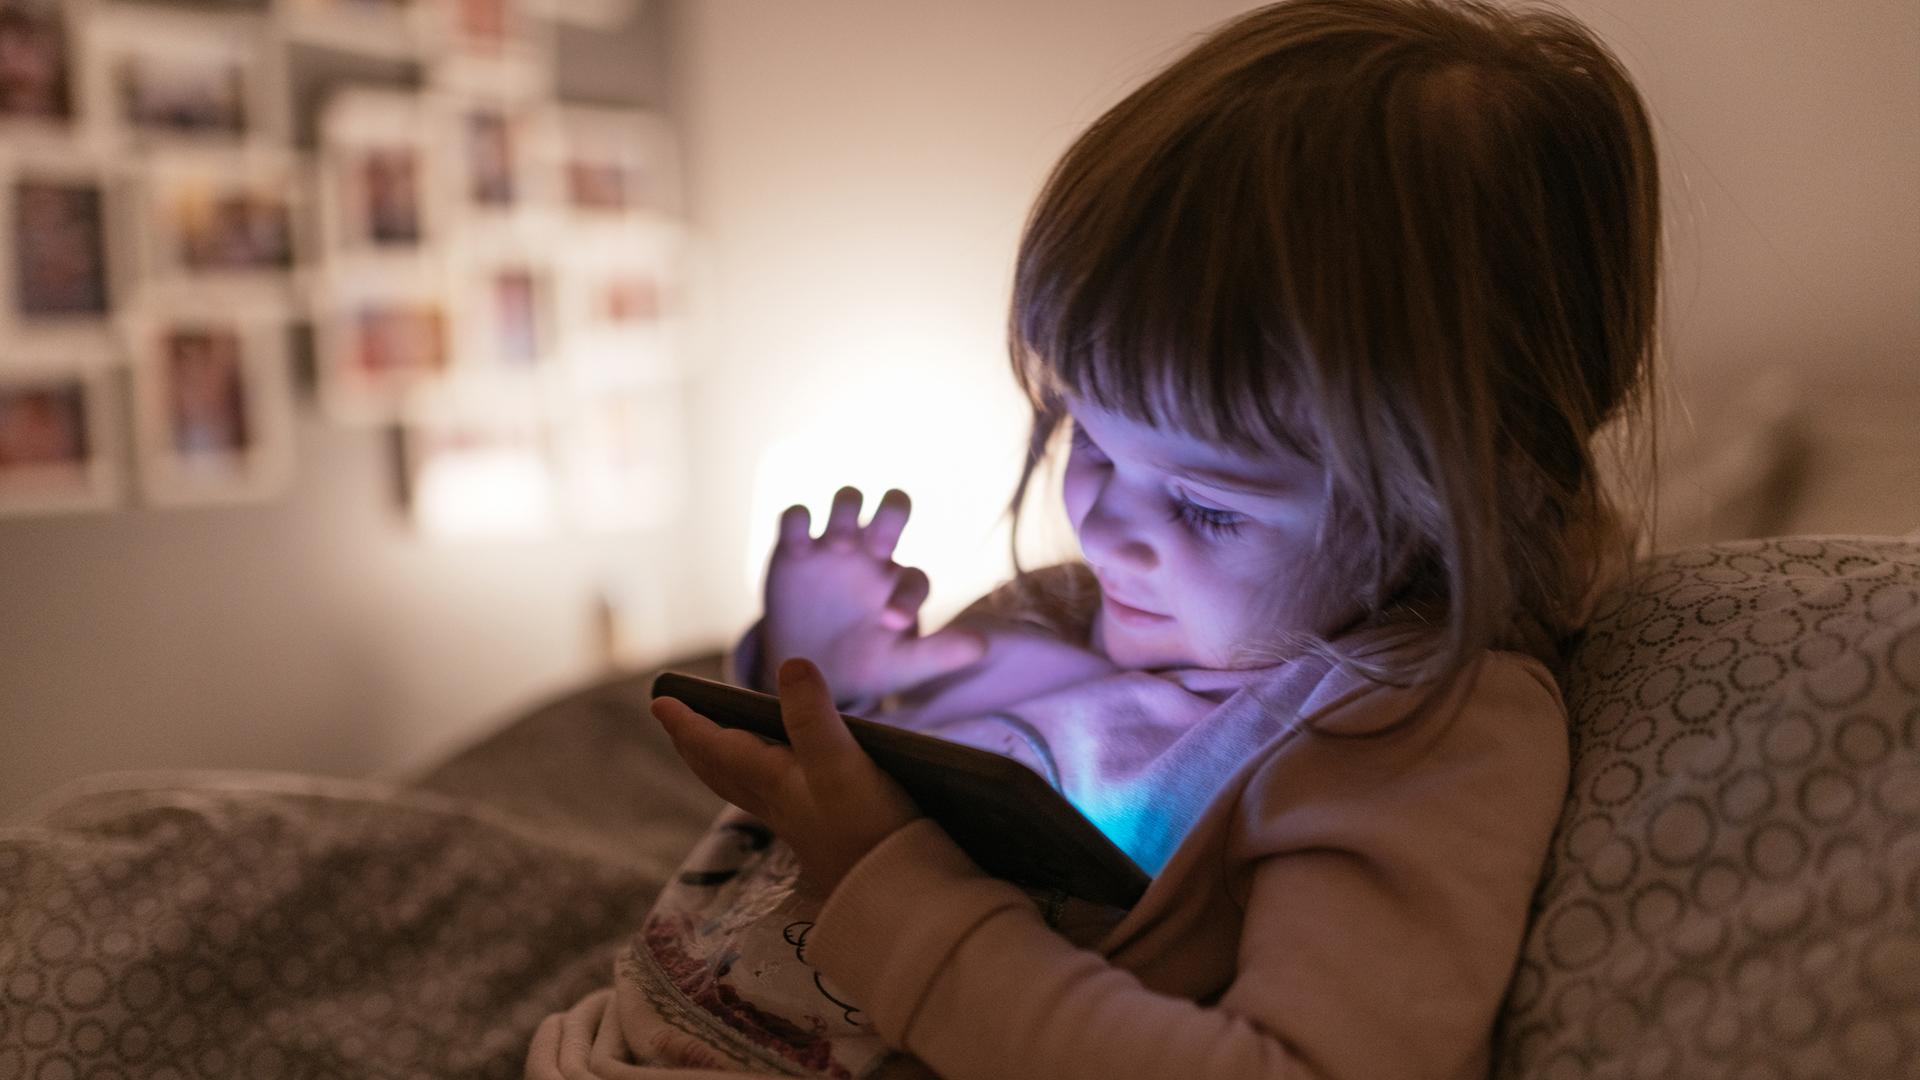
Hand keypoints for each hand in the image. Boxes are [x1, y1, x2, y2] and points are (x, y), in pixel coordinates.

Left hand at [653, 658, 921, 892]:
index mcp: (771, 780)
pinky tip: (777, 780)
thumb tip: (789, 664)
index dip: (688, 723)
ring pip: (741, 786)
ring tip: (714, 746)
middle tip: (673, 721)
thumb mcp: (840, 763)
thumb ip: (813, 715)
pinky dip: (755, 779)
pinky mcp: (820, 834)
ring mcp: (796, 821)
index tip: (660, 702)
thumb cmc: (867, 827)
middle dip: (694, 743)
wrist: (895, 893)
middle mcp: (776, 802)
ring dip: (719, 762)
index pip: (716, 746)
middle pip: (719, 769)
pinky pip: (768, 798)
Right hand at [761, 486, 984, 703]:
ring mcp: (834, 546)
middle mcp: (873, 555)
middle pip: (893, 508)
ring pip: (847, 499)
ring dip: (847, 512)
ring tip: (839, 546)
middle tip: (879, 547)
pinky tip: (799, 550)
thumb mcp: (900, 665)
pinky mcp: (794, 548)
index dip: (908, 596)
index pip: (915, 577)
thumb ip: (939, 654)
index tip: (892, 622)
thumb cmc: (864, 663)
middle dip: (891, 516)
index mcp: (901, 582)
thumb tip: (982, 647)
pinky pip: (796, 516)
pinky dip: (798, 522)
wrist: (808, 667)